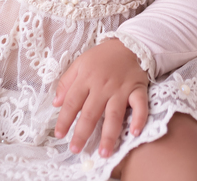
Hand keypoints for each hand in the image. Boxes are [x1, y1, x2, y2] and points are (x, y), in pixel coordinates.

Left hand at [53, 39, 149, 157]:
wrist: (130, 44)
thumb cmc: (102, 56)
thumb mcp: (80, 63)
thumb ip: (66, 82)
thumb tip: (56, 103)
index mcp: (87, 78)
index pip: (72, 102)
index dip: (64, 119)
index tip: (59, 135)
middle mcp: (103, 86)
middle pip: (91, 112)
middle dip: (83, 133)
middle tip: (76, 150)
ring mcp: (121, 89)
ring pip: (114, 114)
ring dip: (109, 135)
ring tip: (104, 152)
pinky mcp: (137, 89)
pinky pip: (140, 105)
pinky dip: (139, 118)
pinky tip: (135, 133)